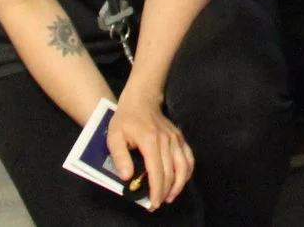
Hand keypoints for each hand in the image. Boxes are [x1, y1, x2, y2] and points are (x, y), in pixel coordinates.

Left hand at [108, 86, 195, 207]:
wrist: (141, 100)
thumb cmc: (125, 119)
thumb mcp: (114, 136)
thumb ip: (120, 157)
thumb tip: (127, 177)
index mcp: (150, 141)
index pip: (157, 171)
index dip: (156, 190)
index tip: (153, 203)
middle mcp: (166, 141)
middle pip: (171, 172)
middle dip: (165, 191)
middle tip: (157, 204)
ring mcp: (175, 138)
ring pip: (183, 166)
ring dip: (179, 184)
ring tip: (170, 197)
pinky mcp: (180, 137)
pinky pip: (189, 156)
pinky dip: (188, 171)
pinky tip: (182, 180)